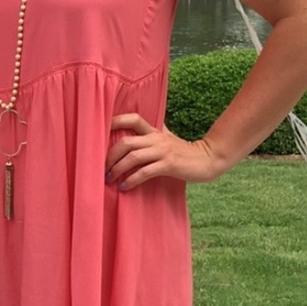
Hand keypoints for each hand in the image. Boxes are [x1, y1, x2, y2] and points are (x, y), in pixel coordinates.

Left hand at [105, 113, 224, 189]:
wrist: (208, 159)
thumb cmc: (183, 150)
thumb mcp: (166, 138)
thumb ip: (150, 133)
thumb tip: (133, 129)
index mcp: (154, 130)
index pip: (132, 118)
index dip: (115, 121)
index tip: (98, 133)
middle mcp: (156, 138)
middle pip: (125, 142)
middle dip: (110, 156)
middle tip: (102, 168)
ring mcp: (162, 151)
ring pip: (133, 157)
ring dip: (117, 169)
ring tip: (109, 178)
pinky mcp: (168, 165)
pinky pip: (145, 172)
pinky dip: (132, 180)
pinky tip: (125, 186)